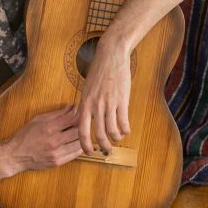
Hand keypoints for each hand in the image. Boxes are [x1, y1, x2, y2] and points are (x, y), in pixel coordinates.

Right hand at [3, 105, 82, 173]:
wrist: (15, 155)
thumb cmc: (25, 136)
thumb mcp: (38, 119)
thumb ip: (56, 113)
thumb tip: (71, 107)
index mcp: (49, 127)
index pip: (72, 118)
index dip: (79, 113)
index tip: (83, 111)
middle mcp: (54, 141)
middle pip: (77, 131)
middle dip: (83, 125)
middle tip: (86, 121)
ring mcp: (57, 153)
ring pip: (78, 143)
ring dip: (82, 137)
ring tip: (83, 132)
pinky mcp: (58, 162)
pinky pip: (75, 154)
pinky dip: (78, 147)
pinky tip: (77, 143)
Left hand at [77, 37, 133, 154]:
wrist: (110, 56)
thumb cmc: (99, 71)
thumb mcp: (87, 88)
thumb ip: (86, 104)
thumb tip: (85, 119)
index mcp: (84, 103)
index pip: (81, 130)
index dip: (85, 144)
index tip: (89, 151)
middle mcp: (95, 105)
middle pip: (98, 134)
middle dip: (103, 146)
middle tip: (107, 150)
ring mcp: (108, 103)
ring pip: (112, 130)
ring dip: (116, 138)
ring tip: (117, 138)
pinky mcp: (121, 100)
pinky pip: (123, 122)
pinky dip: (125, 130)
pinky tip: (126, 129)